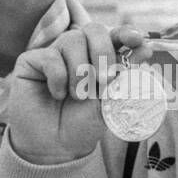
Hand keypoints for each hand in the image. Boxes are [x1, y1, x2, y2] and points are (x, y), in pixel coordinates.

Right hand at [6, 24, 148, 164]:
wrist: (55, 148)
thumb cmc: (82, 125)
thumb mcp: (110, 104)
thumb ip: (124, 78)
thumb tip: (145, 50)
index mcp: (99, 59)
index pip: (114, 35)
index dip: (126, 33)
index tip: (137, 39)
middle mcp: (77, 51)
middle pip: (93, 29)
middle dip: (103, 52)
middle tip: (104, 80)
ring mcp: (54, 54)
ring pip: (72, 40)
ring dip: (80, 71)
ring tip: (78, 96)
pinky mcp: (31, 61)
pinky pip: (50, 56)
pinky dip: (58, 78)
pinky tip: (57, 94)